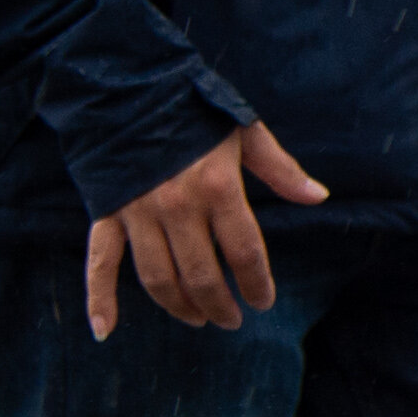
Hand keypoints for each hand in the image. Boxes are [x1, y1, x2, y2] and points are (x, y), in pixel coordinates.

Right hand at [87, 121, 327, 338]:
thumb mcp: (245, 132)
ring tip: (198, 320)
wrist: (129, 87)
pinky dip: (99, 299)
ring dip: (179, 306)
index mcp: (218, 188)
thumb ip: (281, 170)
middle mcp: (177, 207)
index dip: (256, 283)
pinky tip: (106, 329)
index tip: (263, 301)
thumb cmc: (193, 109)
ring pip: (158, 278)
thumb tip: (319, 196)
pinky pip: (100, 264)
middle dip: (220, 304)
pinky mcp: (105, 215)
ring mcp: (137, 214)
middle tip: (232, 319)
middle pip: (202, 274)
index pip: (244, 252)